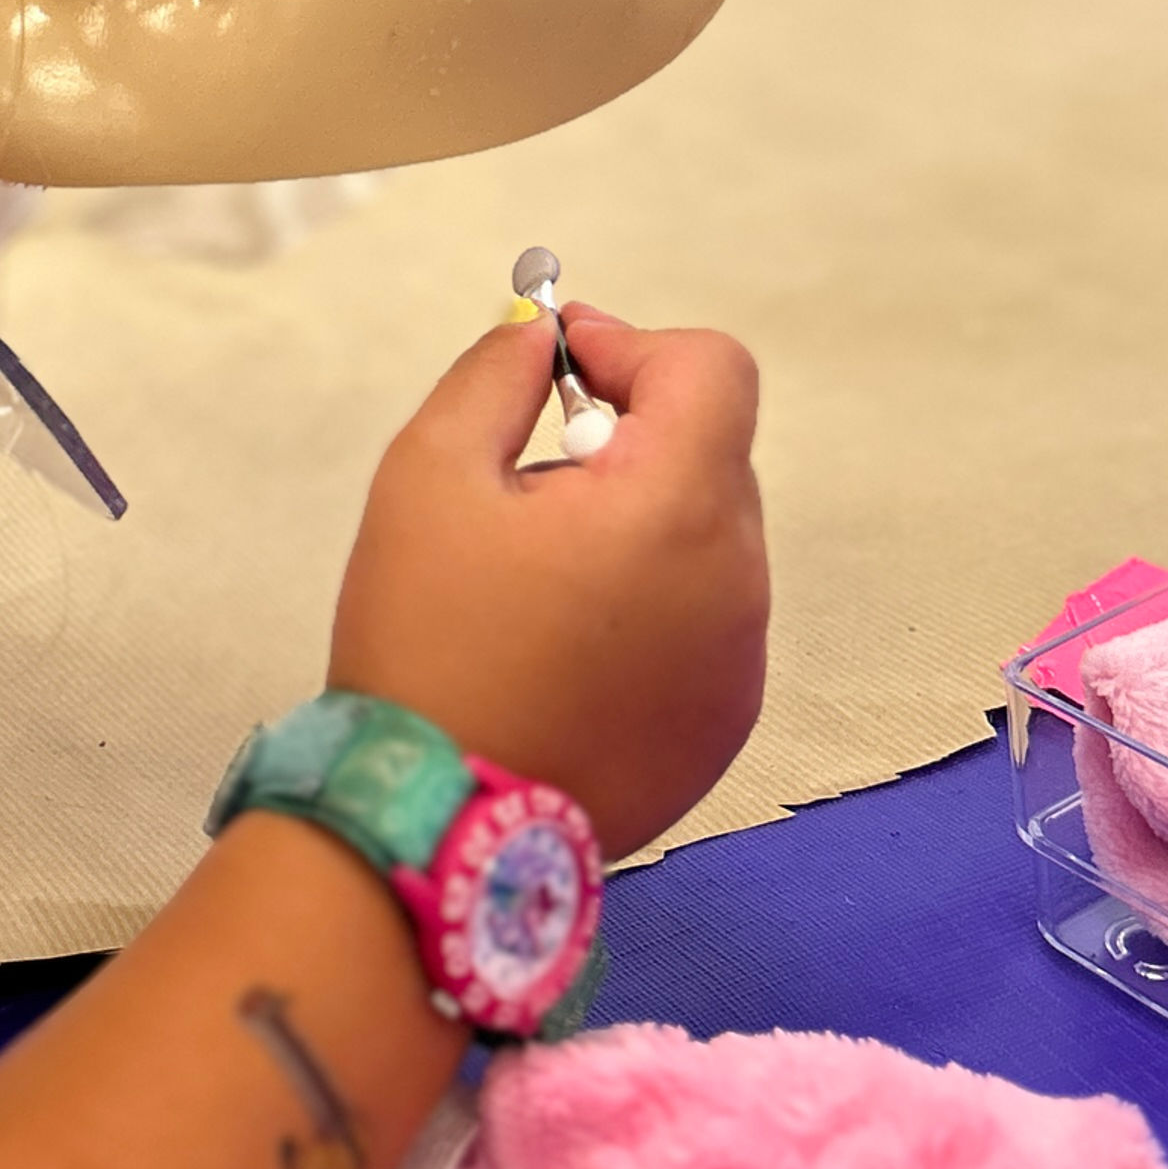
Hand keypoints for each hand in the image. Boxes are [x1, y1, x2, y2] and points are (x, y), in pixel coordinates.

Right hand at [325, 309, 767, 862]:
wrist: (433, 829)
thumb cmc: (427, 641)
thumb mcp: (430, 473)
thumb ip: (496, 376)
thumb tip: (543, 339)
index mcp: (679, 506)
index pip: (714, 370)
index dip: (636, 349)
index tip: (562, 373)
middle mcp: (738, 581)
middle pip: (710, 454)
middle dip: (627, 440)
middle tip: (528, 485)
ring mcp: (741, 665)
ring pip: (706, 541)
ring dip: (638, 526)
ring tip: (537, 582)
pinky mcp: (724, 728)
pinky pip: (705, 623)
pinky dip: (651, 607)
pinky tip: (565, 651)